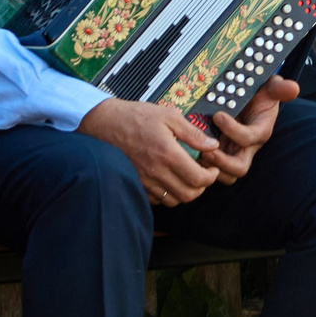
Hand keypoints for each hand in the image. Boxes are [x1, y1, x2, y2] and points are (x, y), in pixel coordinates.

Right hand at [82, 96, 220, 206]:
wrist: (102, 122)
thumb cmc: (134, 116)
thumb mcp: (168, 115)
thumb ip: (192, 133)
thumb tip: (212, 145)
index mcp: (167, 154)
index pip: (198, 178)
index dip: (211, 177)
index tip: (212, 169)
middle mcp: (156, 171)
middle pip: (188, 195)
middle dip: (201, 187)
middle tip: (203, 175)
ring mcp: (144, 180)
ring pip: (173, 200)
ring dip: (185, 192)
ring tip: (187, 178)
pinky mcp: (135, 183)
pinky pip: (156, 200)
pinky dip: (167, 194)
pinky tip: (169, 180)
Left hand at [194, 76, 292, 183]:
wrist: (250, 100)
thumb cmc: (259, 94)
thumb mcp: (271, 87)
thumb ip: (280, 88)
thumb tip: (293, 88)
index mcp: (260, 131)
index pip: (249, 138)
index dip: (233, 130)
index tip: (218, 115)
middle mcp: (248, 147)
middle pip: (239, 168)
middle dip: (221, 161)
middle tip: (204, 148)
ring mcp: (233, 153)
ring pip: (225, 174)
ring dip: (211, 166)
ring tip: (196, 151)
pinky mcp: (221, 155)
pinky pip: (213, 170)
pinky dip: (203, 166)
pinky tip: (191, 152)